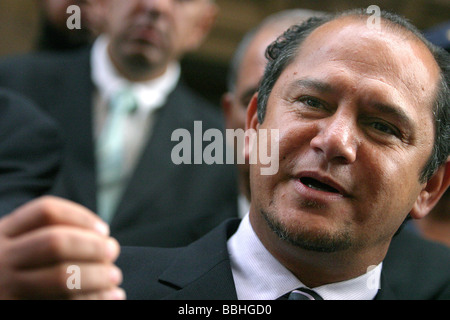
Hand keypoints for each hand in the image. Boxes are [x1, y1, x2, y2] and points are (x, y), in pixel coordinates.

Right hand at [0, 196, 124, 299]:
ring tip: (114, 277)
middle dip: (92, 246)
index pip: (47, 211)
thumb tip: (103, 239)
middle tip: (113, 251)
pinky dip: (93, 299)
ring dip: (97, 276)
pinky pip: (63, 303)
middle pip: (56, 242)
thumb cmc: (17, 271)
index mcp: (4, 233)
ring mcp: (7, 288)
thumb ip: (52, 235)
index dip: (81, 217)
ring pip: (61, 277)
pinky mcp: (19, 309)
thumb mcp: (20, 245)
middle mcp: (2, 258)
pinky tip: (111, 296)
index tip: (104, 230)